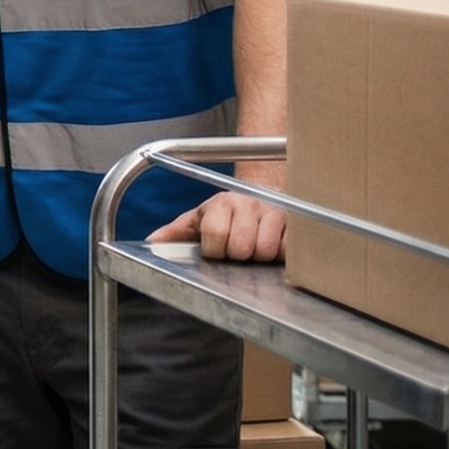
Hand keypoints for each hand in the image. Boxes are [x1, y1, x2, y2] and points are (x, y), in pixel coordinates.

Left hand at [152, 164, 287, 261]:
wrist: (264, 191)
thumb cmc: (228, 212)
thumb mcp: (200, 218)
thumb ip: (176, 231)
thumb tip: (152, 242)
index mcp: (221, 203)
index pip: (215, 234)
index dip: (214, 250)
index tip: (216, 250)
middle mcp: (248, 203)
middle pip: (241, 247)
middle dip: (237, 255)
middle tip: (238, 249)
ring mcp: (274, 211)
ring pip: (265, 251)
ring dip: (259, 256)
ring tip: (255, 246)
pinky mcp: (295, 221)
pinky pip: (287, 250)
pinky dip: (280, 255)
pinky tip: (274, 246)